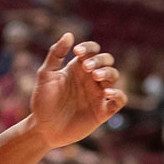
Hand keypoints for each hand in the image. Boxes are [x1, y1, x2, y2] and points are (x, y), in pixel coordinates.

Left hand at [30, 34, 127, 148]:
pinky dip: (118, 94)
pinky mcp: (104, 110)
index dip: (89, 48)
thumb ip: (55, 54)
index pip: (92, 50)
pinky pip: (120, 99)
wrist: (44, 129)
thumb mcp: (45, 75)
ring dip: (108, 73)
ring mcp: (99, 94)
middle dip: (100, 60)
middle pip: (107, 61)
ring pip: (114, 76)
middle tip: (87, 68)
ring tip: (95, 77)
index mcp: (78, 68)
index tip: (77, 53)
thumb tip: (69, 34)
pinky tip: (107, 93)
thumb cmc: (43, 102)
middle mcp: (91, 79)